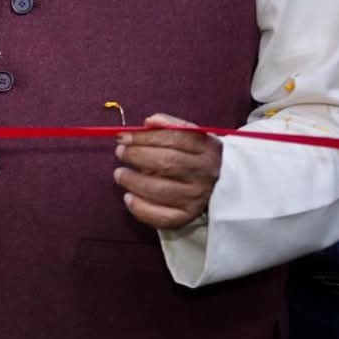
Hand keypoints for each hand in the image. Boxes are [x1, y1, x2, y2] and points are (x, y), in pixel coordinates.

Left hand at [114, 113, 220, 229]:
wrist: (218, 185)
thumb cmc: (193, 156)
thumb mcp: (189, 136)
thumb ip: (170, 126)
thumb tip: (149, 122)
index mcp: (207, 149)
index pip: (175, 139)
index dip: (145, 137)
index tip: (123, 137)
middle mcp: (205, 173)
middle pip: (167, 163)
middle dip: (137, 156)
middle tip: (120, 152)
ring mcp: (197, 197)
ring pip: (160, 190)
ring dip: (133, 181)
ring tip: (119, 174)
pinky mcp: (187, 217)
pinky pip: (161, 216)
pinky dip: (140, 207)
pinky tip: (128, 197)